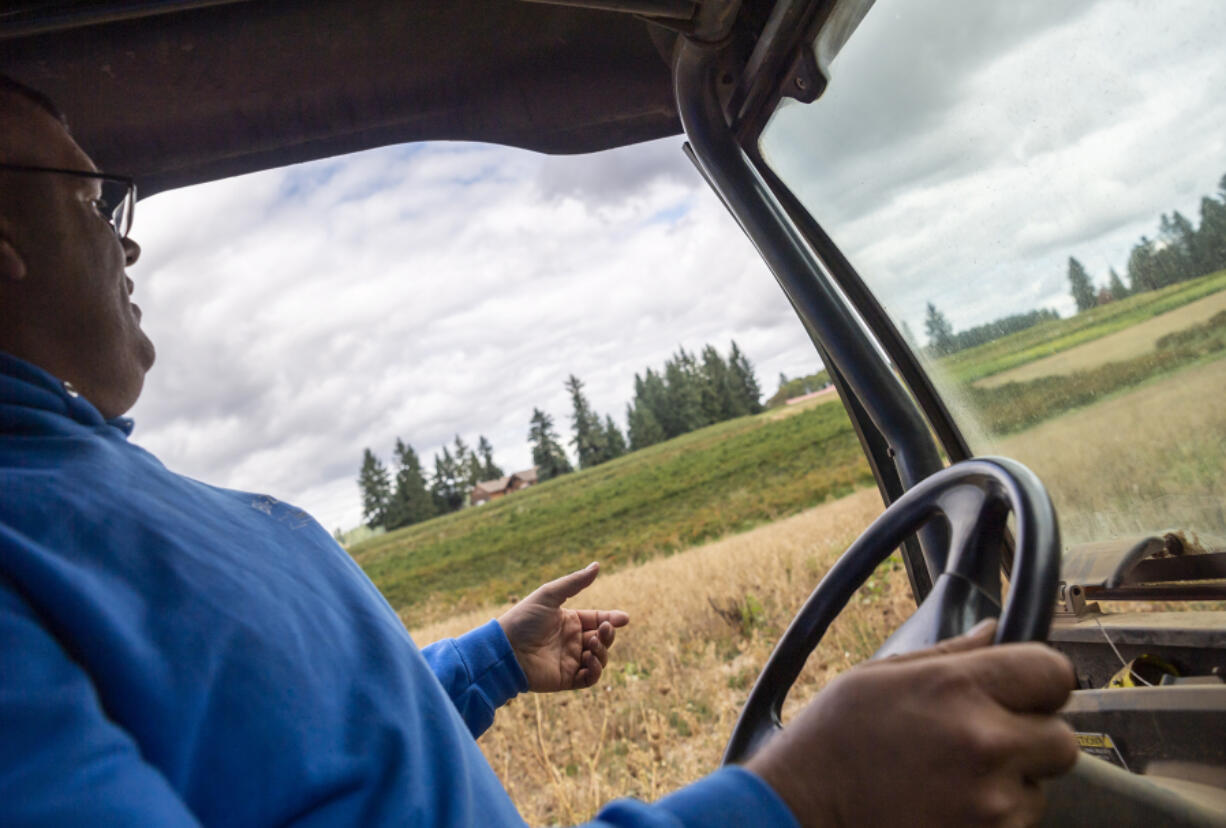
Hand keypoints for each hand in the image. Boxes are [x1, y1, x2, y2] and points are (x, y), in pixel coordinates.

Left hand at [498, 562, 629, 692]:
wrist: (505, 649)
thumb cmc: (524, 619)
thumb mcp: (549, 595)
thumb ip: (575, 582)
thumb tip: (597, 565)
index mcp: (569, 621)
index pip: (598, 619)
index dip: (612, 619)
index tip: (624, 618)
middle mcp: (571, 641)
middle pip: (602, 639)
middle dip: (608, 634)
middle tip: (604, 630)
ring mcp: (569, 660)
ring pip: (599, 658)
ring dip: (602, 651)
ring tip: (591, 644)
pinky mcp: (566, 679)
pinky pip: (589, 678)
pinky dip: (595, 670)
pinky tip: (590, 659)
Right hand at [747, 619, 1078, 826]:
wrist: (803, 811)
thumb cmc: (834, 740)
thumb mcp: (881, 676)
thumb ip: (950, 654)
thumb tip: (994, 633)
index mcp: (958, 688)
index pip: (1054, 673)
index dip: (1038, 682)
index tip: (1021, 691)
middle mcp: (984, 743)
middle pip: (1061, 739)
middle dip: (1030, 739)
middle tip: (984, 742)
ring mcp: (989, 803)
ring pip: (1039, 789)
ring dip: (1010, 784)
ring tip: (952, 779)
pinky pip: (1017, 824)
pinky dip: (993, 819)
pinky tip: (948, 806)